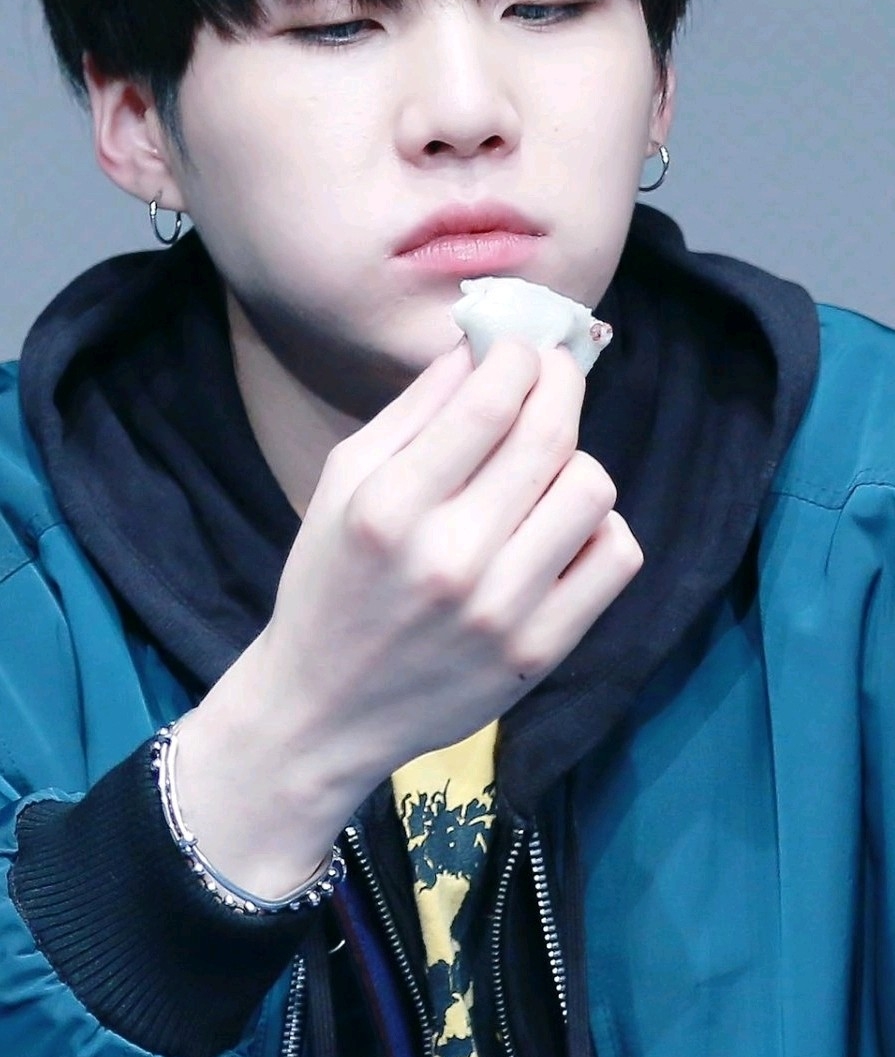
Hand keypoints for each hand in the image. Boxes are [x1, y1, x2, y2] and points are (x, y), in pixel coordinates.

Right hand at [176, 338, 641, 894]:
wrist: (323, 712)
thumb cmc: (330, 579)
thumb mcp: (344, 482)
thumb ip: (415, 409)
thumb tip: (483, 344)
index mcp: (389, 507)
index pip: (490, 401)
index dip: (518, 356)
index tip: (518, 349)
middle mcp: (450, 557)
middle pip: (550, 436)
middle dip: (560, 382)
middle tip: (552, 372)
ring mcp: (502, 610)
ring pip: (593, 490)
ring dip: (575, 459)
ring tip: (543, 467)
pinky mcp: (541, 651)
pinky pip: (616, 557)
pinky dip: (598, 527)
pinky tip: (559, 527)